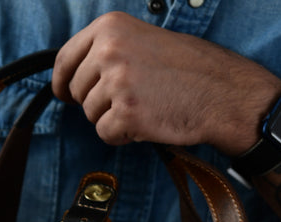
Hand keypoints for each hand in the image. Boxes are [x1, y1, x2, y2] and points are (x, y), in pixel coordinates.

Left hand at [52, 12, 280, 155]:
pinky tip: (145, 122)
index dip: (61, 82)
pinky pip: (105, 134)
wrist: (219, 91)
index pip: (64, 59)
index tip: (63, 94)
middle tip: (129, 99)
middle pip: (76, 91)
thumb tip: (70, 77)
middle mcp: (109, 50)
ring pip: (90, 114)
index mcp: (110, 27)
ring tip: (143, 106)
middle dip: (95, 102)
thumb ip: (105, 52)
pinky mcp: (126, 112)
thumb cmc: (184, 69)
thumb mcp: (140, 41)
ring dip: (111, 118)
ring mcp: (117, 82)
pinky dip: (122, 135)